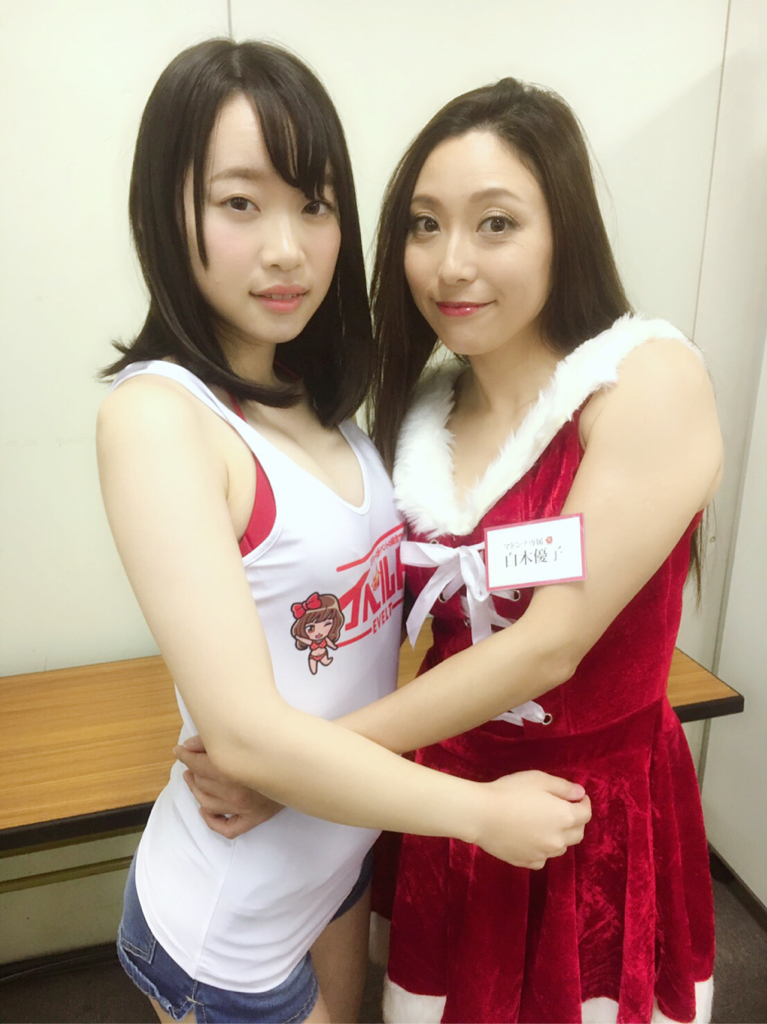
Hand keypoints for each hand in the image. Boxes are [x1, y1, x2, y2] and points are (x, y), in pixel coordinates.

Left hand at [173, 735, 283, 838]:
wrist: (306, 762)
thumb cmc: (274, 745)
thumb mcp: (244, 737)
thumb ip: (215, 740)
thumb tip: (188, 747)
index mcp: (232, 769)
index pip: (197, 764)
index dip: (184, 755)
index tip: (179, 750)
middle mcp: (236, 792)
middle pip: (202, 782)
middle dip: (191, 769)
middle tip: (189, 762)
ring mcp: (244, 809)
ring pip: (207, 803)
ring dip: (196, 790)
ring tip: (192, 780)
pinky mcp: (254, 819)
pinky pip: (227, 829)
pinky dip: (211, 821)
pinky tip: (205, 809)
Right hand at [473, 771, 590, 869]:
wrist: (481, 815)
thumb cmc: (510, 792)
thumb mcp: (539, 779)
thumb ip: (563, 787)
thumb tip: (580, 793)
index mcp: (565, 817)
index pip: (586, 813)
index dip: (583, 803)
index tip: (577, 797)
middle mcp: (559, 839)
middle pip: (578, 833)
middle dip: (576, 821)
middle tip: (563, 809)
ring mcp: (543, 853)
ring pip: (561, 847)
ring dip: (560, 836)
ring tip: (545, 823)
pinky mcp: (527, 862)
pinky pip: (543, 858)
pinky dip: (542, 849)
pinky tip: (531, 838)